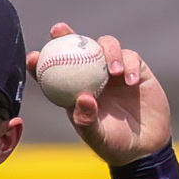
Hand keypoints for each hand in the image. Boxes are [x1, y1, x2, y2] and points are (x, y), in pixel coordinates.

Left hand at [34, 23, 172, 165]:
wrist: (145, 148)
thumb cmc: (114, 145)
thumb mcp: (98, 137)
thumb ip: (87, 120)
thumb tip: (82, 98)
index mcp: (75, 91)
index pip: (55, 71)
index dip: (42, 61)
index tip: (33, 57)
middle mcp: (93, 76)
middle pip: (78, 47)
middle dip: (65, 34)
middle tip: (59, 30)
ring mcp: (114, 70)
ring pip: (106, 46)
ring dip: (108, 52)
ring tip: (113, 71)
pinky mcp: (136, 69)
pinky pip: (132, 58)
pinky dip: (130, 65)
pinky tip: (130, 80)